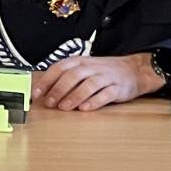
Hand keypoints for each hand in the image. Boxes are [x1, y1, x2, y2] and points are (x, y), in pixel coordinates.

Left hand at [33, 53, 159, 111]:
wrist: (134, 70)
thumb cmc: (102, 72)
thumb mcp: (83, 69)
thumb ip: (64, 78)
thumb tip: (41, 90)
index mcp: (79, 62)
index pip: (59, 68)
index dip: (47, 80)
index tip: (36, 93)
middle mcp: (92, 67)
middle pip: (73, 76)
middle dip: (59, 89)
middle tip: (50, 102)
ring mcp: (106, 77)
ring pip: (89, 84)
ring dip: (75, 96)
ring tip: (64, 107)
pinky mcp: (118, 88)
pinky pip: (106, 94)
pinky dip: (95, 101)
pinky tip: (85, 108)